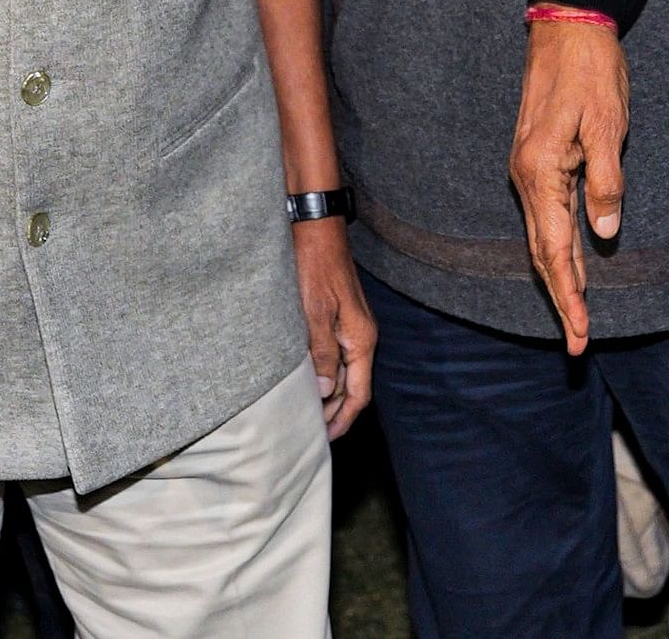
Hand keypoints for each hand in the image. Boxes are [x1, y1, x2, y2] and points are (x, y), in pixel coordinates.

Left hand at [291, 220, 373, 438]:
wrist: (315, 229)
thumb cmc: (314, 266)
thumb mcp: (314, 311)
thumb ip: (321, 352)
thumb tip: (326, 390)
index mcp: (361, 339)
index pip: (359, 394)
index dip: (342, 419)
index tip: (324, 438)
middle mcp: (361, 336)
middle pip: (354, 388)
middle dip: (336, 413)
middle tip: (311, 433)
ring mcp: (351, 327)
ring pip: (345, 373)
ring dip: (329, 395)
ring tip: (306, 414)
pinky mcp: (339, 318)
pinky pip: (336, 356)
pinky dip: (325, 375)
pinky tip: (307, 381)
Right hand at [509, 16, 629, 351]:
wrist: (567, 24)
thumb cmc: (591, 70)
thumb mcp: (608, 124)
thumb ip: (606, 183)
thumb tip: (604, 236)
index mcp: (540, 172)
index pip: (554, 249)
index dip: (569, 295)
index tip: (581, 333)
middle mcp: (526, 176)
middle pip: (542, 252)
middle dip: (562, 299)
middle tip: (579, 343)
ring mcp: (528, 169)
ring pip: (543, 236)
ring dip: (561, 277)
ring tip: (578, 316)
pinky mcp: (538, 159)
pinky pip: (549, 215)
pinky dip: (561, 246)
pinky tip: (575, 265)